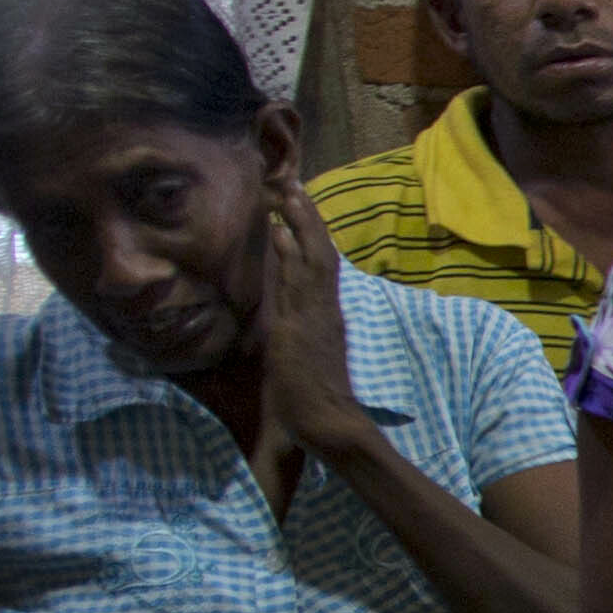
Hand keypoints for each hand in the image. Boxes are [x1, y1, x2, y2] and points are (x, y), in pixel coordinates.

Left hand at [254, 179, 380, 460]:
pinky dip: (294, 248)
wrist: (331, 425)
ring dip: (301, 223)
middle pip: (319, 254)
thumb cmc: (317, 410)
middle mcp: (324, 310)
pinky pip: (302, 276)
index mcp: (325, 320)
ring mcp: (315, 314)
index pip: (318, 270)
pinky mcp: (304, 321)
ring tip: (289, 191)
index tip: (294, 214)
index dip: (308, 240)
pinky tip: (281, 226)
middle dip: (306, 220)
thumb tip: (287, 332)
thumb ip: (297, 347)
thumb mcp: (303, 369)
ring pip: (312, 257)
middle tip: (292, 186)